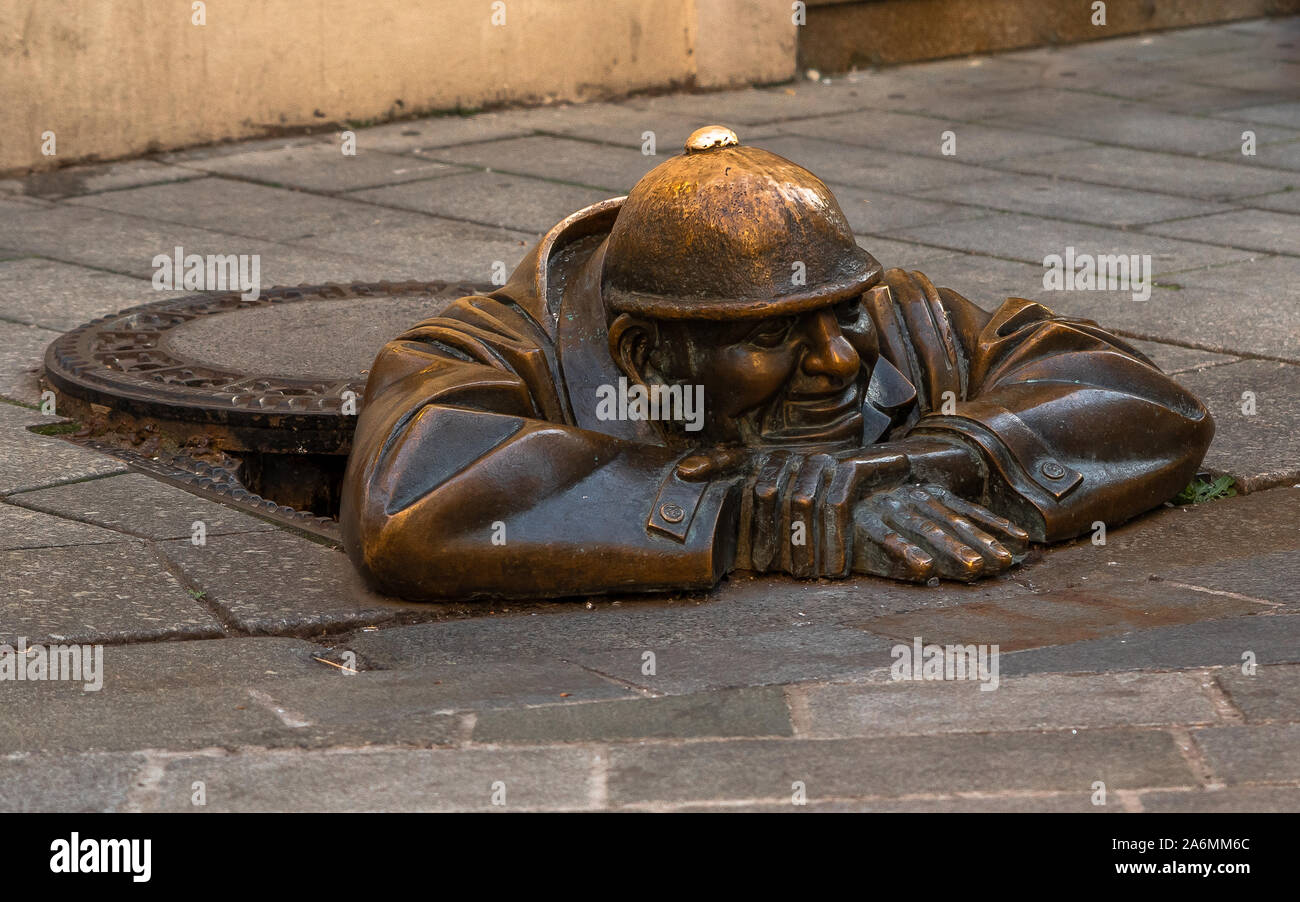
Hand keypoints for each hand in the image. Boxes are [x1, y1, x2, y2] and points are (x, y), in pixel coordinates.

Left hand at [677, 445, 912, 577]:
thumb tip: (683, 470)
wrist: (888, 470)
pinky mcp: (853, 466)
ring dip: (807, 545)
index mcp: (775, 459)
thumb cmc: (831, 489)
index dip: (758, 530)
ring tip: (811, 575)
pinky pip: (837, 502)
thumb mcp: (787, 491)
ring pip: (804, 504)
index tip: (761, 565)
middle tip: (784, 574)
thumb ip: (729, 471)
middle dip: (779, 541)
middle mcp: (797, 456)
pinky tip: (836, 564)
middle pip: (775, 499)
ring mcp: (825, 460)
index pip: (754, 491)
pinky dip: (834, 536)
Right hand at [852, 483, 1028, 582]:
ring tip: (975, 568)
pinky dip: (906, 553)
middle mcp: (909, 498)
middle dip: (980, 542)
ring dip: (951, 549)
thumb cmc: (870, 513)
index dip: (994, 525)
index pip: (966, 511)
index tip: (1023, 542)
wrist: (818, 501)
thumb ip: (937, 528)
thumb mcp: (908, 513)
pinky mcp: (862, 524)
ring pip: (925, 531)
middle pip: (952, 522)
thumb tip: (981, 554)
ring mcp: (887, 509)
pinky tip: (925, 570)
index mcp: (924, 493)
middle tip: (1005, 563)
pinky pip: (887, 540)